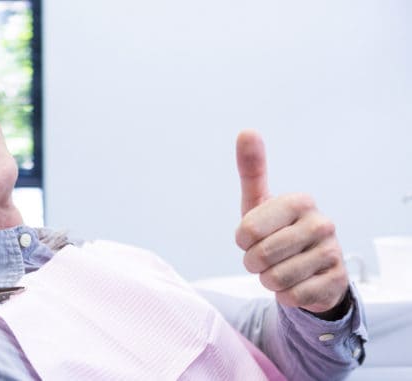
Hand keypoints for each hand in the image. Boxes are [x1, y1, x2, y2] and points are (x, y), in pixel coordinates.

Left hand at [235, 130, 348, 316]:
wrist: (310, 267)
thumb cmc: (276, 230)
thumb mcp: (258, 202)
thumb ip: (252, 169)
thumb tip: (246, 130)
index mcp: (299, 201)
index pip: (247, 230)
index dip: (242, 240)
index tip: (251, 236)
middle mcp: (322, 223)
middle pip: (260, 257)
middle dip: (253, 262)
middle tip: (264, 256)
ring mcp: (333, 253)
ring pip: (275, 279)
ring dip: (268, 280)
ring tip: (280, 268)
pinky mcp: (336, 281)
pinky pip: (291, 297)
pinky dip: (285, 295)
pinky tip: (296, 283)